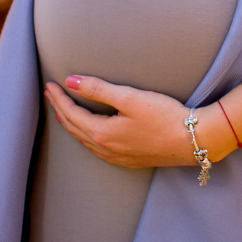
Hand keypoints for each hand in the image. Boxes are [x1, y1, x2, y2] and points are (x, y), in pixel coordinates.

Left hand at [44, 76, 235, 168]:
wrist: (191, 141)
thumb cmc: (163, 116)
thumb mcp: (130, 98)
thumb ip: (99, 89)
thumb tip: (71, 81)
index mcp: (102, 134)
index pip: (72, 114)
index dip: (59, 99)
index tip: (49, 85)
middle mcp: (105, 149)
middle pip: (75, 129)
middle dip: (61, 111)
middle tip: (51, 96)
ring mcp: (117, 157)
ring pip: (85, 141)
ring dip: (72, 126)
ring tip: (64, 114)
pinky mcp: (128, 160)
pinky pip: (97, 149)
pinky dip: (86, 137)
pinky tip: (89, 133)